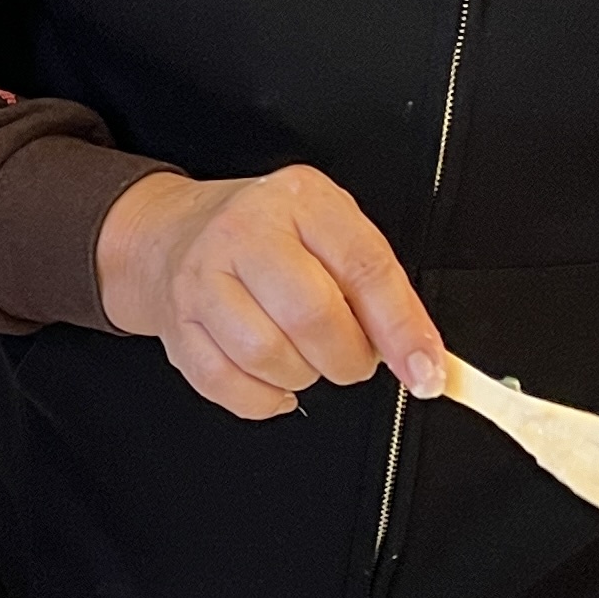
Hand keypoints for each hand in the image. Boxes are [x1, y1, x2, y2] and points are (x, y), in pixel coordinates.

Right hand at [96, 166, 445, 419]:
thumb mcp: (330, 233)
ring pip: (267, 356)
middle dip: (347, 359)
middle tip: (351, 358)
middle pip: (312, 318)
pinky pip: (227, 384)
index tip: (425, 370)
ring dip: (301, 376)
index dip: (402, 330)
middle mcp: (245, 233)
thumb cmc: (266, 237)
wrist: (174, 233)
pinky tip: (271, 378)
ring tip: (303, 357)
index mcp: (300, 201)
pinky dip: (262, 397)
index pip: (365, 269)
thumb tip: (422, 359)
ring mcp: (202, 279)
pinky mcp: (176, 325)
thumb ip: (378, 289)